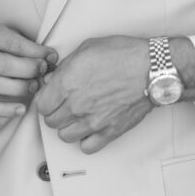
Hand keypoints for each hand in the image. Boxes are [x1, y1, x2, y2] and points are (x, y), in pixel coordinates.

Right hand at [0, 20, 56, 118]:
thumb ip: (21, 44)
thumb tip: (50, 58)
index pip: (13, 42)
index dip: (36, 52)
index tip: (51, 58)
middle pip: (4, 64)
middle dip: (29, 70)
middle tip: (43, 73)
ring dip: (20, 88)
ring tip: (34, 87)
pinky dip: (5, 110)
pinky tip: (21, 108)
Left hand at [34, 36, 151, 153]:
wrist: (153, 69)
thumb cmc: (125, 55)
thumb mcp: (88, 48)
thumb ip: (66, 65)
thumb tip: (54, 79)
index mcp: (68, 83)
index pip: (41, 104)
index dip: (46, 100)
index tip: (51, 97)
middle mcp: (77, 105)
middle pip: (51, 121)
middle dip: (55, 113)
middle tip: (64, 105)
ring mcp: (93, 121)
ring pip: (65, 136)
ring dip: (68, 127)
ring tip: (76, 118)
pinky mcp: (109, 131)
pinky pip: (87, 147)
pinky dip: (85, 140)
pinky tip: (89, 129)